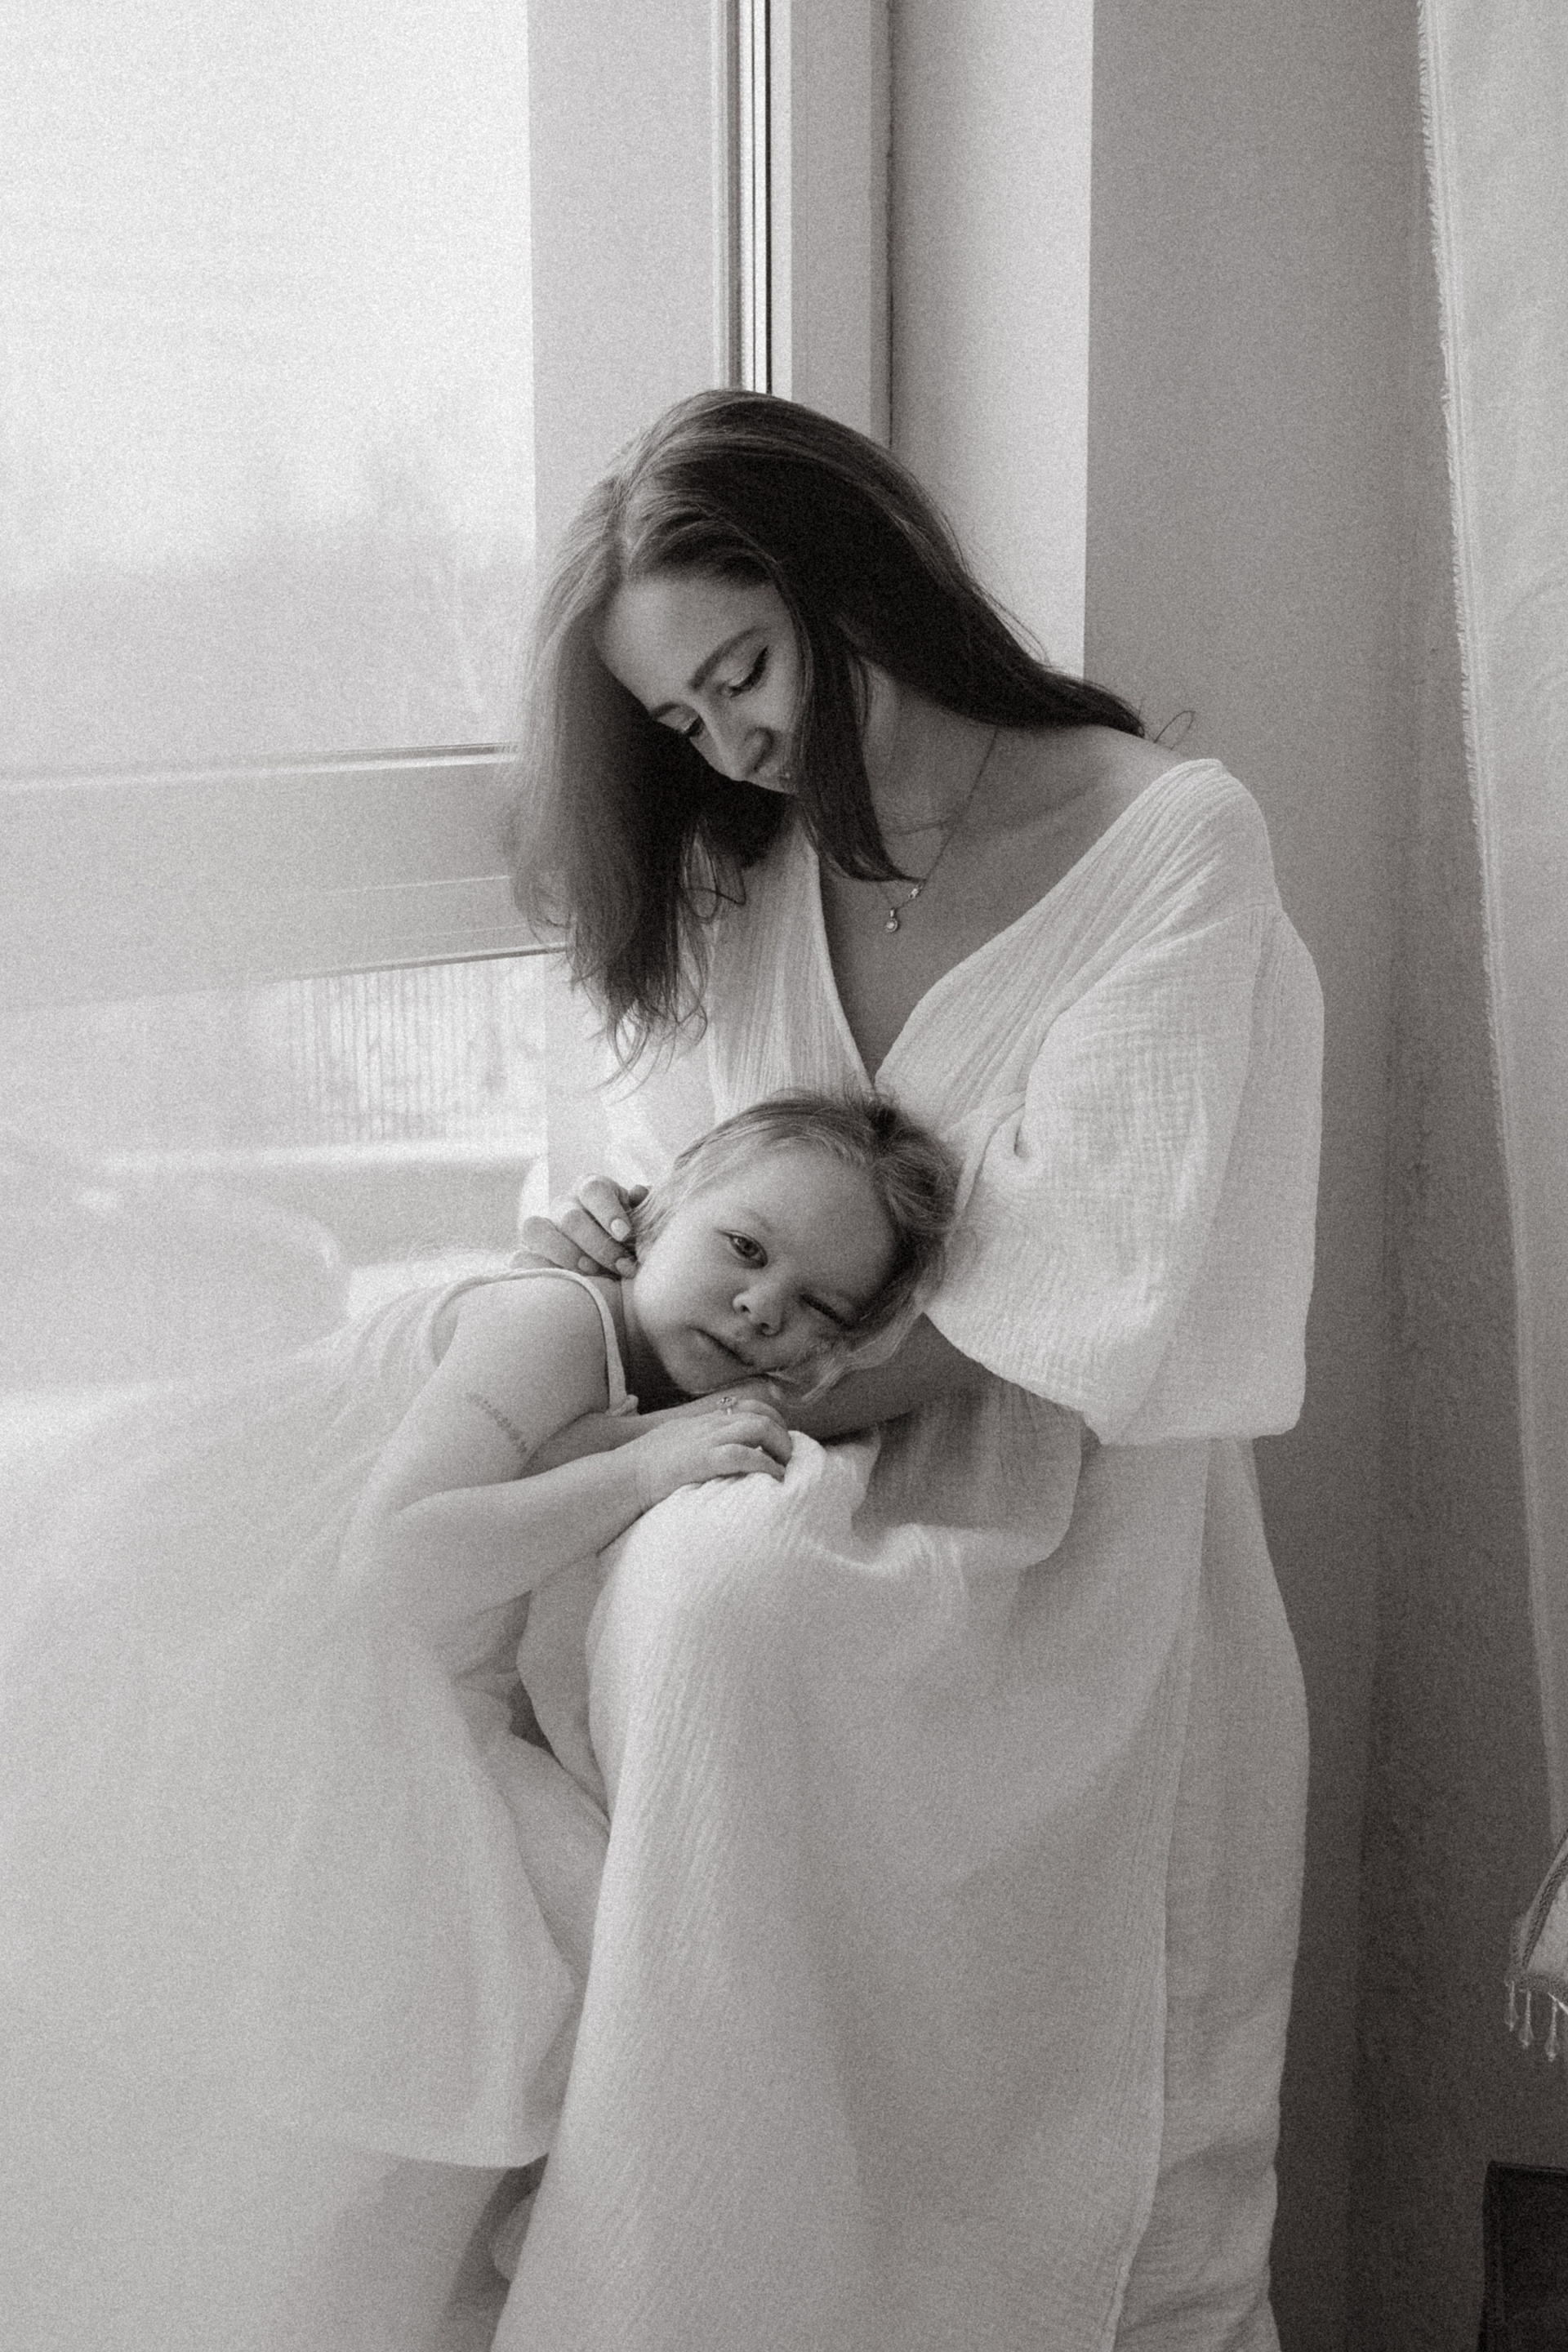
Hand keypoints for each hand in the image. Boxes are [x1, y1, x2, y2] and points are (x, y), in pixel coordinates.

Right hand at [517, 1175, 645, 1277]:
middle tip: (622, 1267)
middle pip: (570, 1217)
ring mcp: (541, 1229)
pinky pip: (519, 1258)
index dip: (608, 1211)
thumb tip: (639, 1192)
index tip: (625, 1234)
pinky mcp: (527, 1254)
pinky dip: (538, 1269)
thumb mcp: (643, 1226)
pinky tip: (565, 1282)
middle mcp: (564, 1205)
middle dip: (598, 1246)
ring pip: (535, 1229)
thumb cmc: (631, 1245)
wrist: (613, 1274)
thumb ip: (645, 1210)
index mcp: (592, 1190)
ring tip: (592, 1274)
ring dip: (566, 1255)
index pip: (594, 1189)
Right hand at [626, 1391, 792, 1509]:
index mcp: (701, 1421)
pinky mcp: (702, 1460)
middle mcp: (707, 1425)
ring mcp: (705, 1440)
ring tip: (785, 1469)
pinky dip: (765, 1465)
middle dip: (782, 1434)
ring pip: (758, 1427)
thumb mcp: (671, 1446)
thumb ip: (693, 1444)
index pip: (747, 1406)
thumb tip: (712, 1459)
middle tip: (789, 1458)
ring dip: (780, 1448)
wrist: (620, 1477)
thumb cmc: (641, 1469)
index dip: (771, 1421)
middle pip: (760, 1414)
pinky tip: (772, 1479)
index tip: (778, 1442)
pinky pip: (743, 1454)